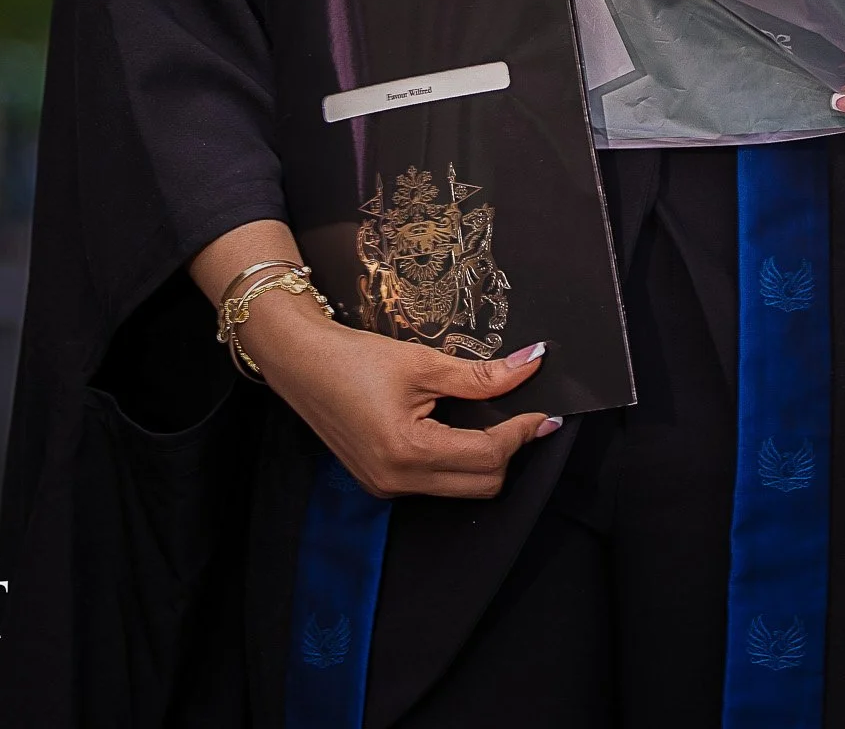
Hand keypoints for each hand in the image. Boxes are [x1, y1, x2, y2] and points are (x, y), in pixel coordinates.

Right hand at [242, 286, 558, 499]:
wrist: (300, 361)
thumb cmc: (353, 357)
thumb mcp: (421, 362)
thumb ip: (480, 375)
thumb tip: (530, 365)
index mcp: (408, 452)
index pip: (487, 456)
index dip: (521, 433)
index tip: (544, 413)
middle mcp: (398, 481)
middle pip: (481, 484)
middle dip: (508, 451)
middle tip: (522, 414)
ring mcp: (386, 487)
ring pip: (460, 488)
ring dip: (484, 458)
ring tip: (492, 418)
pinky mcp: (380, 482)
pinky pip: (435, 483)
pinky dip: (457, 460)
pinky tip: (458, 428)